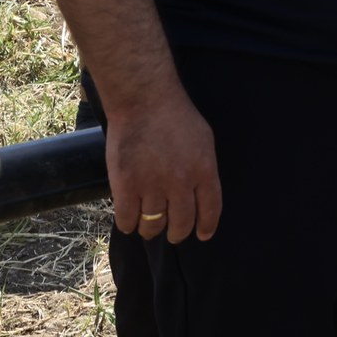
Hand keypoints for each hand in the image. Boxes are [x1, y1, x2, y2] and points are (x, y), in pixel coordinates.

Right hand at [105, 89, 221, 243]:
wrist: (144, 102)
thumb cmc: (176, 116)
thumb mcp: (204, 140)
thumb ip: (203, 168)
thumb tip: (202, 192)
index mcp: (204, 171)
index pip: (210, 210)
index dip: (206, 227)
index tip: (202, 235)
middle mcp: (180, 183)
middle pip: (181, 224)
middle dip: (177, 233)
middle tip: (173, 233)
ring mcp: (152, 186)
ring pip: (153, 225)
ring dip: (151, 230)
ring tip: (149, 227)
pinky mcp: (126, 186)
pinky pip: (128, 220)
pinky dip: (129, 224)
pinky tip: (130, 220)